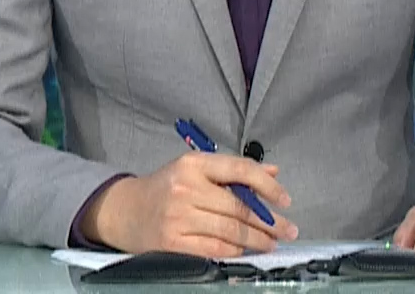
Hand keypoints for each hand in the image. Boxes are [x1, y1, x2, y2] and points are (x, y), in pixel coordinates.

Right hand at [80, 152, 298, 256]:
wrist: (126, 210)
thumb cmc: (166, 187)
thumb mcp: (196, 169)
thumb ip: (233, 172)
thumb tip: (273, 174)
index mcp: (194, 163)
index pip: (240, 170)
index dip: (267, 186)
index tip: (285, 200)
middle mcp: (186, 188)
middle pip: (238, 207)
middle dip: (269, 221)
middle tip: (288, 230)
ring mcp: (178, 216)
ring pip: (230, 231)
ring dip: (257, 240)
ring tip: (272, 243)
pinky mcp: (172, 241)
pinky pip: (214, 249)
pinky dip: (234, 251)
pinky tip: (245, 251)